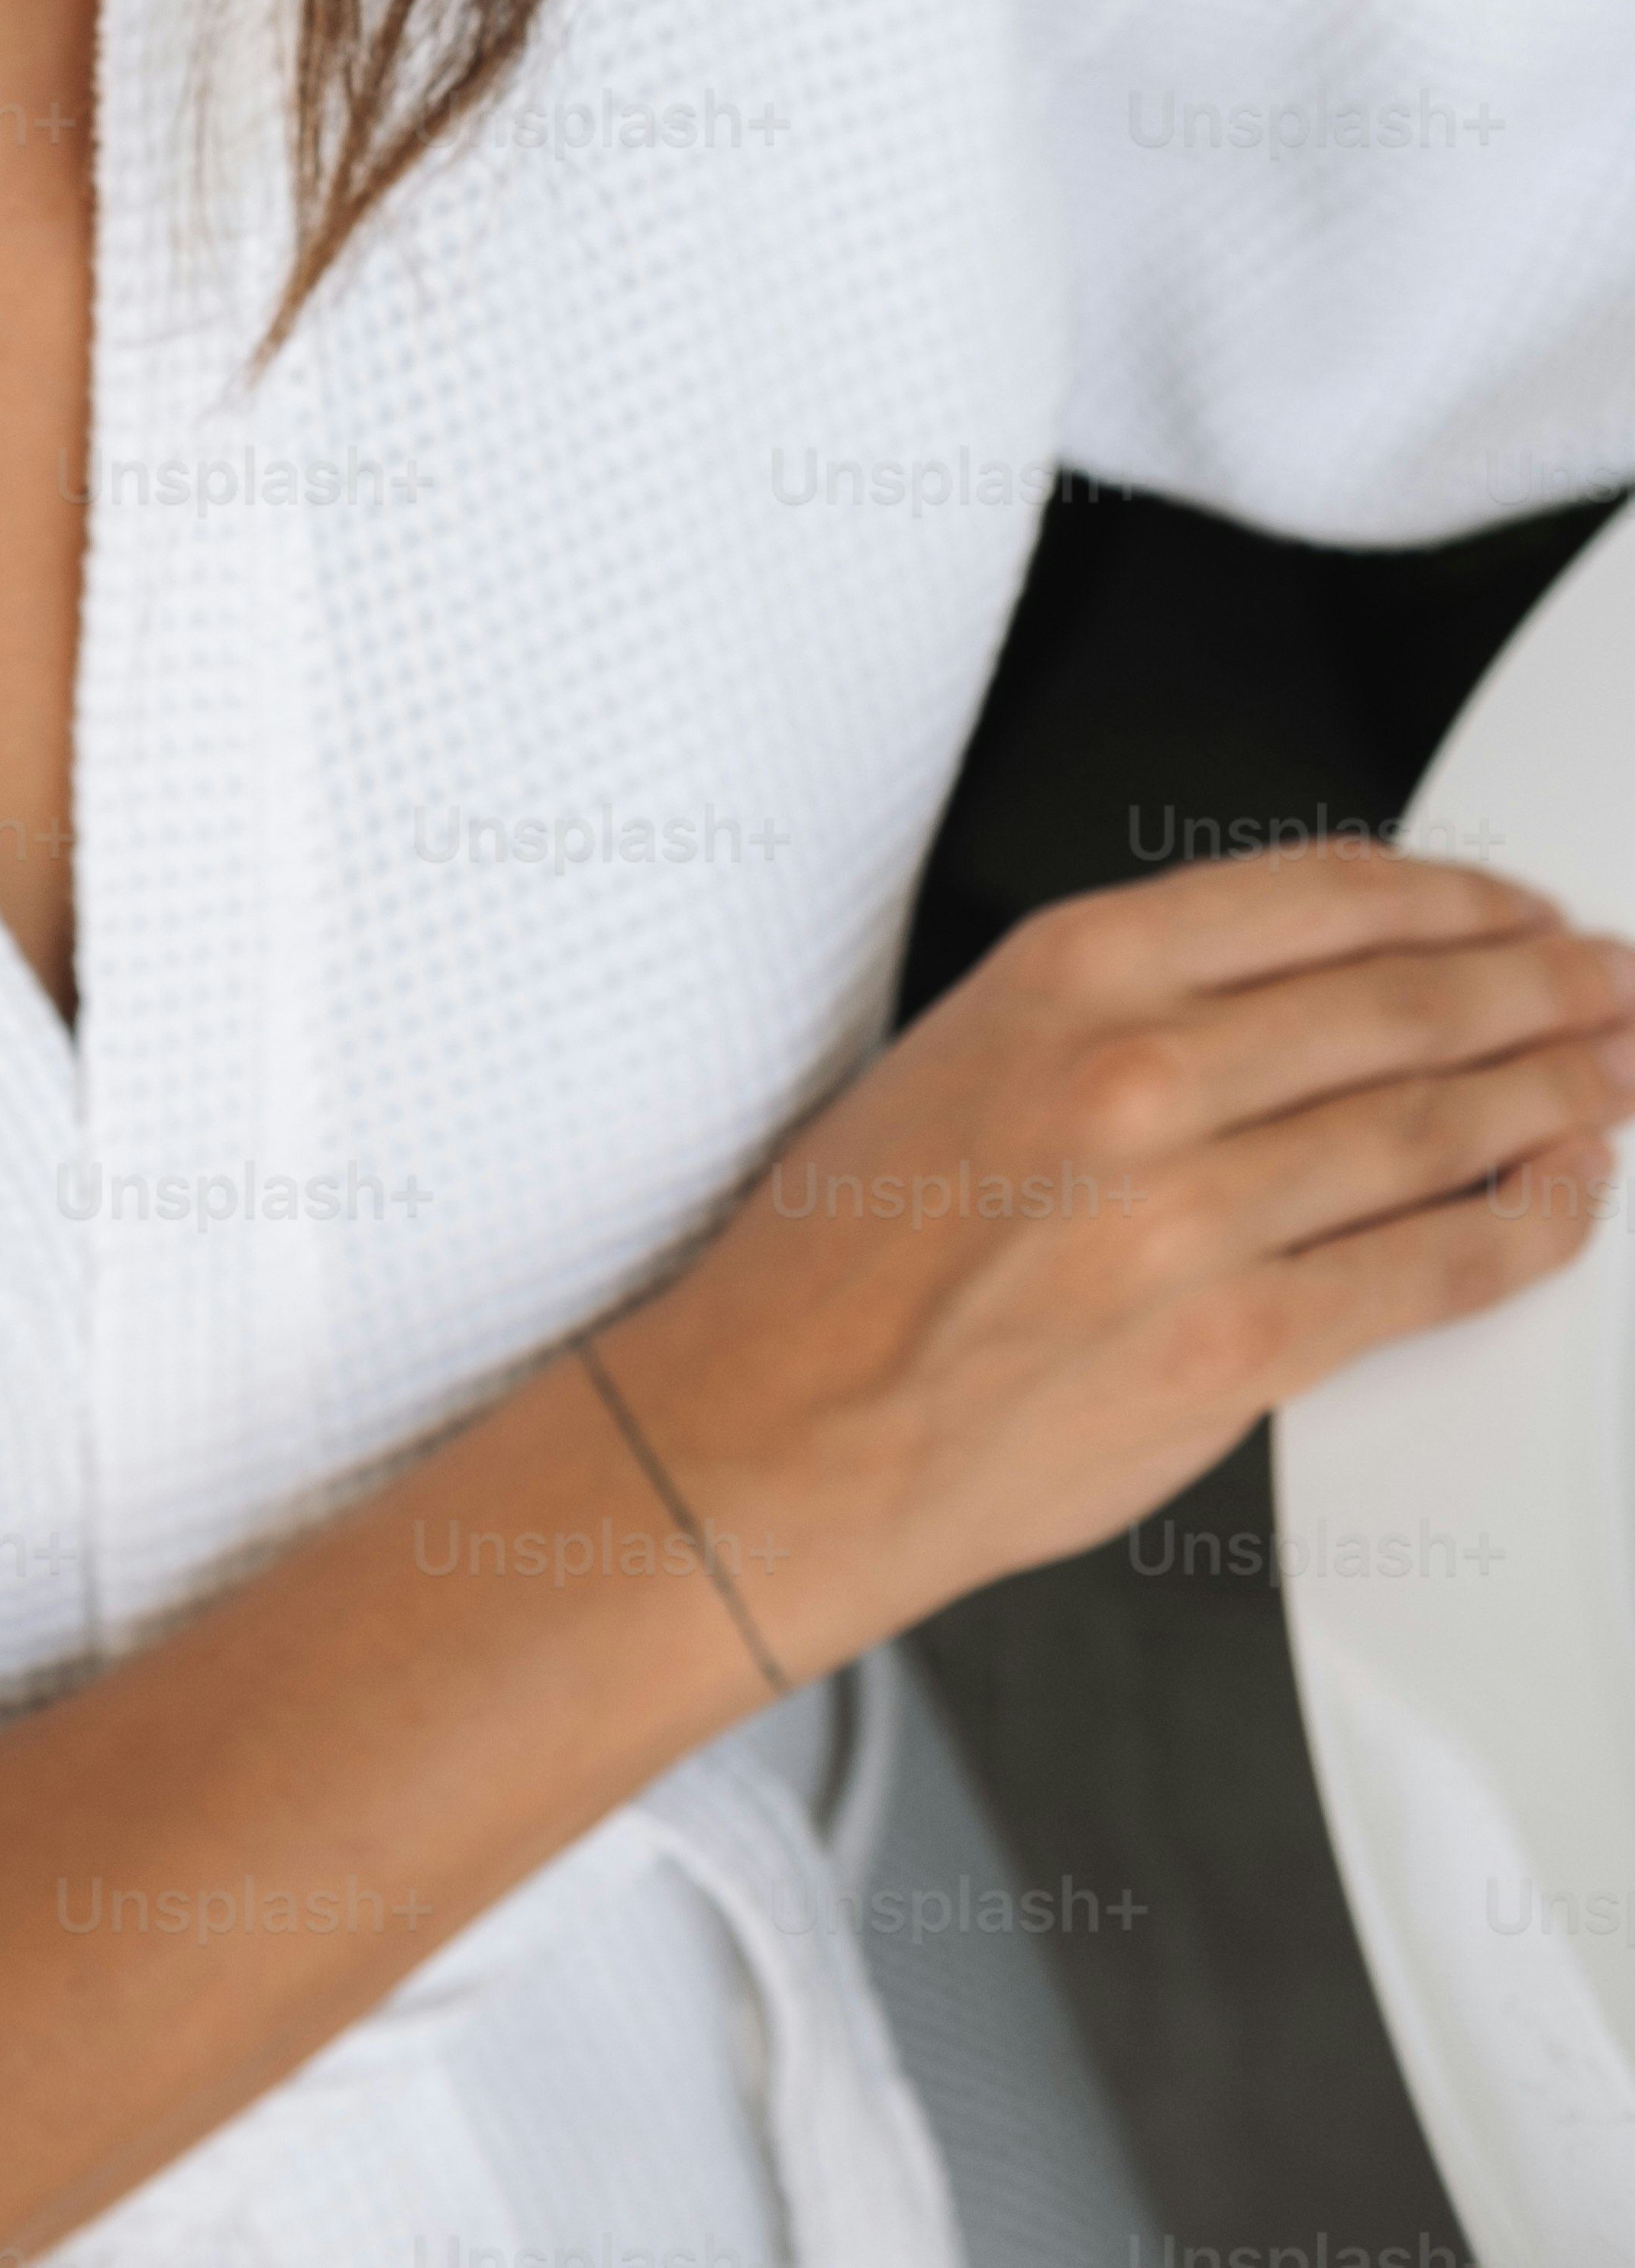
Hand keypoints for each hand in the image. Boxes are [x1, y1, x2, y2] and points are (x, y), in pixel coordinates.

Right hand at [607, 843, 1634, 1677]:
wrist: (772, 1429)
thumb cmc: (844, 1261)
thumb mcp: (968, 1052)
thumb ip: (1126, 1010)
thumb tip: (1298, 998)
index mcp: (1065, 972)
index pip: (1316, 894)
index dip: (1450, 895)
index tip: (1511, 906)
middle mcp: (1136, 1069)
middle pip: (1401, 998)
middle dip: (1539, 984)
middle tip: (1612, 980)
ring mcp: (1191, 1207)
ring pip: (1433, 1123)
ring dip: (1555, 1091)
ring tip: (1614, 1072)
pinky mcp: (1232, 1340)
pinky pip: (1429, 1266)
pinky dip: (1524, 1224)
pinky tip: (1566, 1194)